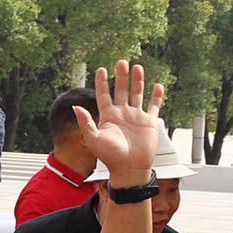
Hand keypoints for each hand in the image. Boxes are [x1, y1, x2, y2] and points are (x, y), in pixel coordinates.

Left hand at [75, 61, 164, 179]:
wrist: (130, 169)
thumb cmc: (110, 157)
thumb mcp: (94, 139)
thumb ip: (85, 123)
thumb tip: (76, 107)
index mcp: (108, 116)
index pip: (103, 95)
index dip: (102, 82)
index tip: (101, 69)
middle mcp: (122, 114)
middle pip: (121, 90)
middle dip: (121, 76)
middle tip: (121, 62)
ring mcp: (136, 117)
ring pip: (137, 94)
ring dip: (137, 81)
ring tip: (137, 67)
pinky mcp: (149, 122)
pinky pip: (154, 106)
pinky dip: (156, 96)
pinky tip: (157, 86)